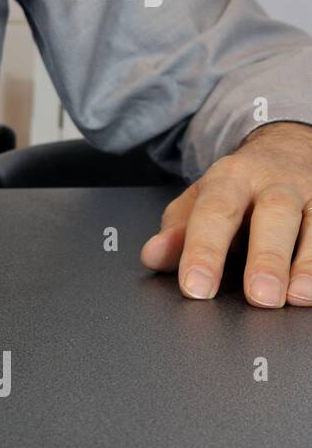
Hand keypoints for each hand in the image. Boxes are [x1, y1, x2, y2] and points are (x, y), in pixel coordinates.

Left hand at [141, 121, 311, 307]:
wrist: (286, 150)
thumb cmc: (236, 189)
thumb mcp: (199, 201)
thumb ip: (176, 231)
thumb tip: (152, 256)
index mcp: (230, 178)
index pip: (214, 213)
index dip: (204, 251)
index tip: (196, 287)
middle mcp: (275, 182)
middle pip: (274, 213)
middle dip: (266, 257)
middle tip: (260, 297)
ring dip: (309, 263)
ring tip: (298, 297)